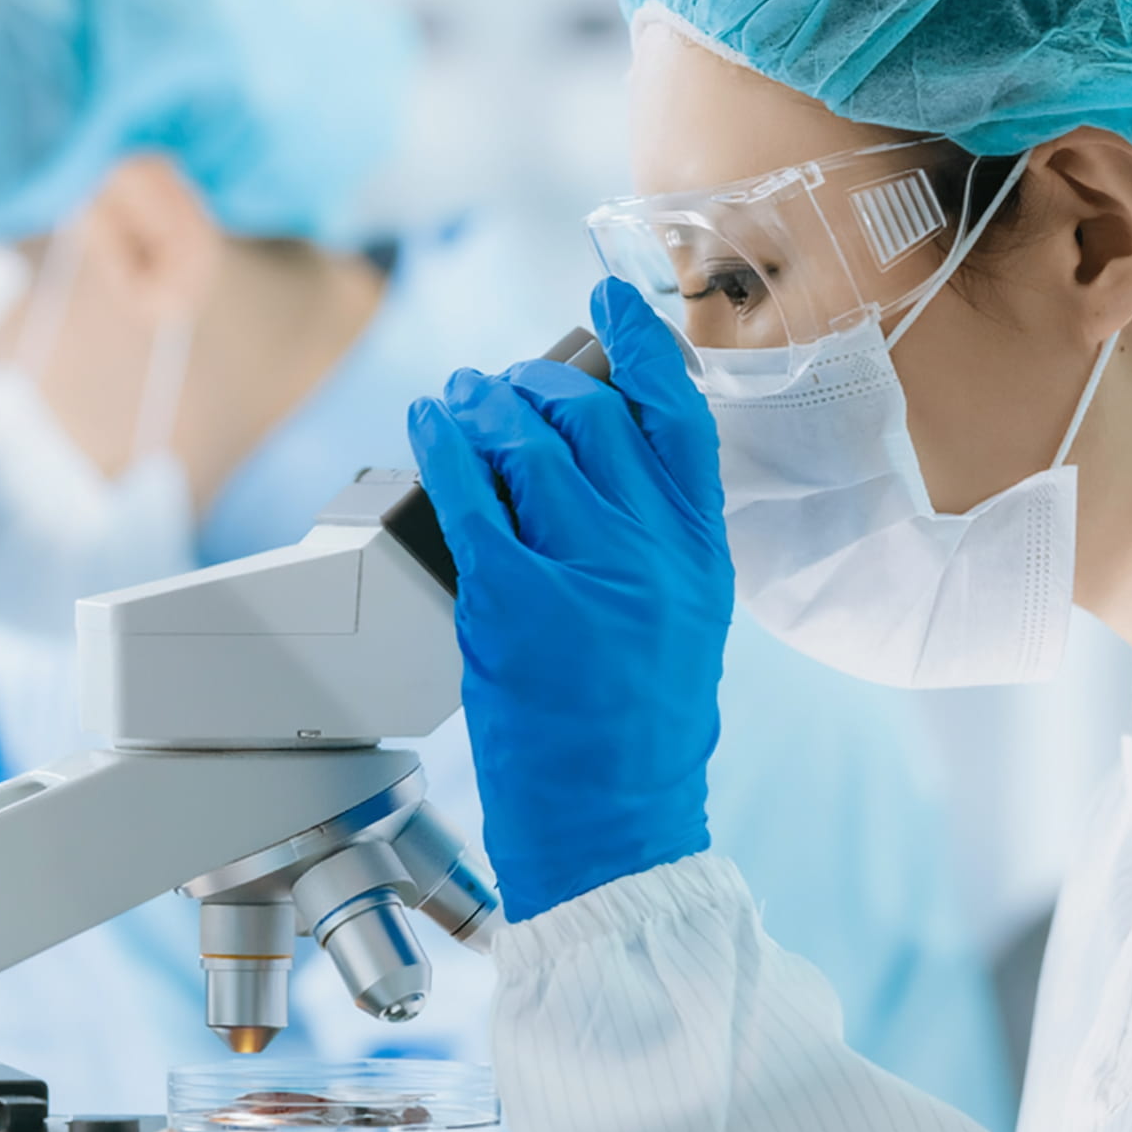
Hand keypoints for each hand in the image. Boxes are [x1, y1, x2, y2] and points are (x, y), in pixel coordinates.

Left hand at [407, 278, 730, 919]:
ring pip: (530, 440)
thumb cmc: (641, 739)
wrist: (616, 831)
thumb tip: (604, 470)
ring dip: (485, 403)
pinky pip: (469, 490)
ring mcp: (585, 574)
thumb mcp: (684, 624)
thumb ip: (656, 543)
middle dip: (539, 382)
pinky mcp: (515, 602)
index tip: (608, 300)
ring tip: (462, 398)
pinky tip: (429, 424)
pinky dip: (442, 442)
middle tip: (508, 385)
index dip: (641, 344)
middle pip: (592, 414)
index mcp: (701, 555)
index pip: (679, 417)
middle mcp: (652, 553)